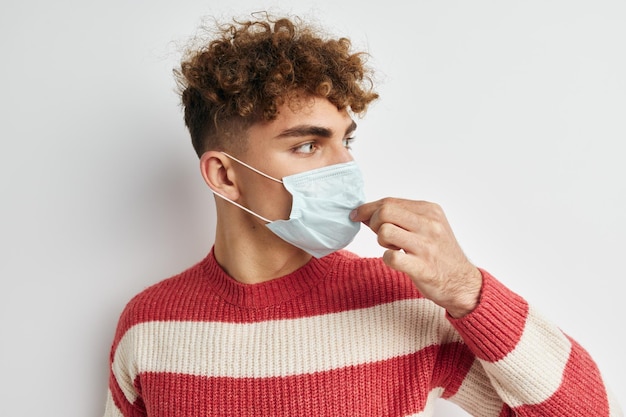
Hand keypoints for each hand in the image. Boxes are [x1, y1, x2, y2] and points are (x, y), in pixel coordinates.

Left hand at [350, 198, 481, 317]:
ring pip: (385, 231)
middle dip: (373, 223)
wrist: (462, 283)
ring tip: (393, 248)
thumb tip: (366, 212)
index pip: (389, 201)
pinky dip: (388, 259)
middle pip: (385, 212)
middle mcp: (430, 224)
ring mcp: (427, 246)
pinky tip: (397, 261)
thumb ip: (401, 217)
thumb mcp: (427, 227)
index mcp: (430, 210)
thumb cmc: (439, 254)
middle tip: (380, 236)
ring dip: (381, 242)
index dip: (367, 209)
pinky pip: (391, 257)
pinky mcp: (423, 267)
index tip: (357, 215)